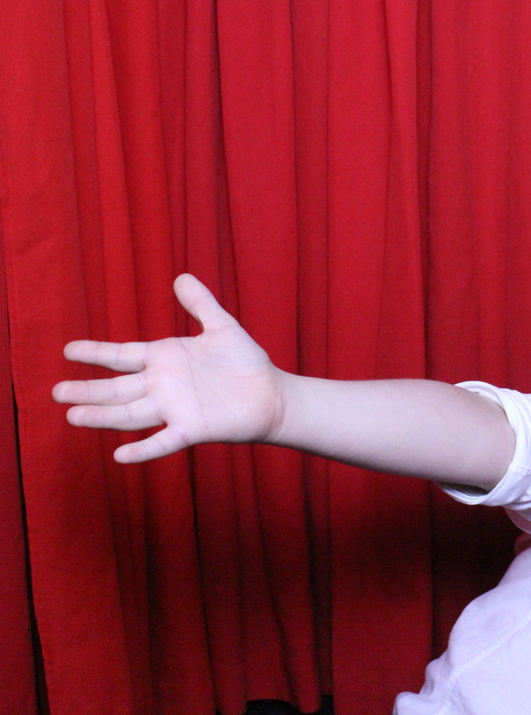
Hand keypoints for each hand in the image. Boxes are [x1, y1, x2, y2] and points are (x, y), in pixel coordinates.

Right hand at [52, 274, 283, 462]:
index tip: (68, 350)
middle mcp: (162, 387)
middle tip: (56, 392)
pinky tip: (120, 455)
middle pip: (117, 389)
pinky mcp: (193, 429)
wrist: (271, 394)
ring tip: (73, 416)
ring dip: (103, 417)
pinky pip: (163, 442)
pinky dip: (143, 449)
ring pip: (130, 414)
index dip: (96, 353)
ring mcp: (175, 409)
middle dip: (88, 391)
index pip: (122, 356)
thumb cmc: (245, 363)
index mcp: (164, 360)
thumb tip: (182, 277)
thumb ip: (201, 304)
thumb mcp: (222, 327)